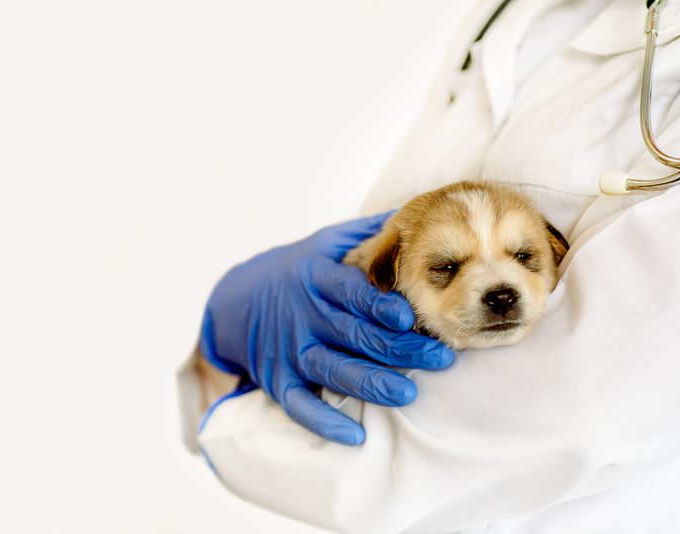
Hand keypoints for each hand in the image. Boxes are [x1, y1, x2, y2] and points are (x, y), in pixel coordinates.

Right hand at [200, 213, 455, 444]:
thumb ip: (365, 235)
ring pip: (332, 369)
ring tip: (407, 394)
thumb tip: (414, 213)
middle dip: (399, 349)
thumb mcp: (324, 243)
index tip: (410, 316)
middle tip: (441, 358)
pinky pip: (298, 405)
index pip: (351, 292)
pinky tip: (354, 436)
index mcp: (316, 277)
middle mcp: (303, 314)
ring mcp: (289, 349)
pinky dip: (323, 421)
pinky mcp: (276, 378)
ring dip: (371, 384)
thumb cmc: (298, 270)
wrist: (238, 300)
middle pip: (354, 334)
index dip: (379, 305)